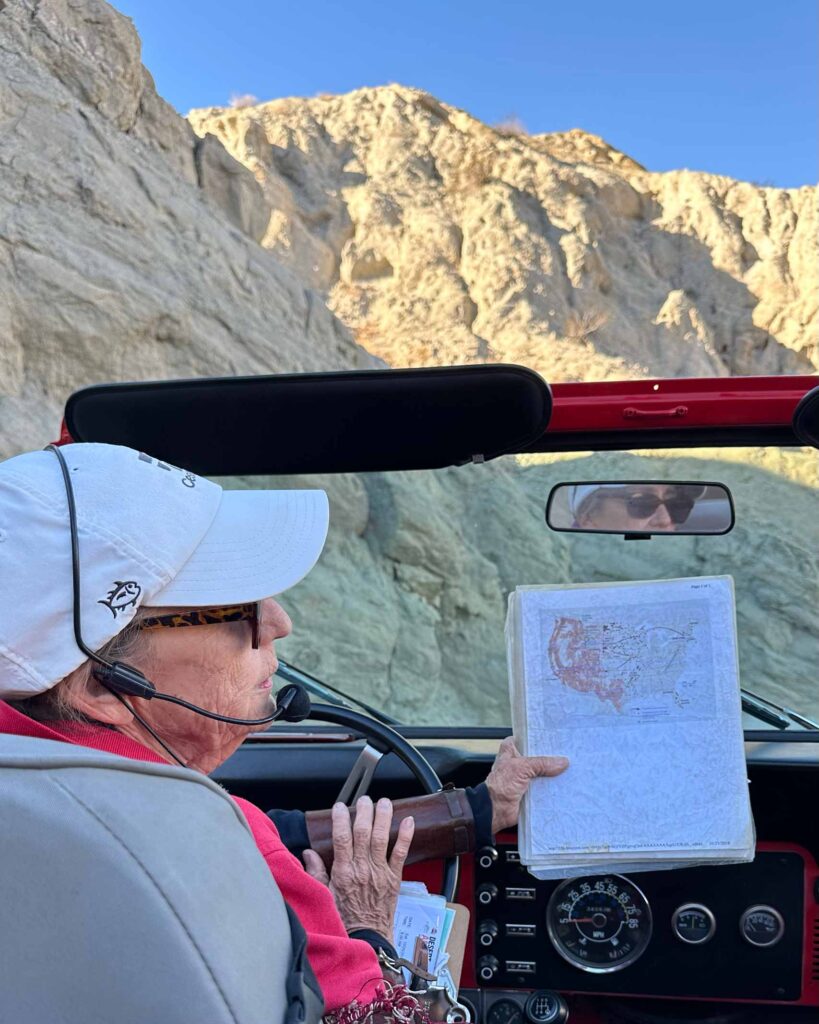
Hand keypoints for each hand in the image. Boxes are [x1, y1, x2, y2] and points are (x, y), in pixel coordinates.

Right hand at [303, 795, 414, 939]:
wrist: (367, 938)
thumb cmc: (344, 918)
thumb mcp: (324, 895)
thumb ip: (316, 872)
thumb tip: (307, 852)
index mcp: (343, 872)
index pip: (341, 838)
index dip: (341, 819)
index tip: (340, 806)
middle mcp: (362, 869)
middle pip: (363, 833)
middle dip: (364, 812)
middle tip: (364, 799)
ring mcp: (379, 872)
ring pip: (382, 838)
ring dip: (383, 817)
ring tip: (384, 802)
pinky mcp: (394, 878)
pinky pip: (401, 853)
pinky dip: (405, 836)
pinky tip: (408, 820)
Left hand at [485, 736, 568, 832]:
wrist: (496, 810)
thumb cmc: (500, 786)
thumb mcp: (522, 767)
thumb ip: (542, 764)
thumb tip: (562, 762)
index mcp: (511, 749)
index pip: (529, 739)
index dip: (542, 740)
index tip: (558, 740)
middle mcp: (518, 760)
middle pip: (539, 756)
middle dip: (551, 757)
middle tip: (566, 755)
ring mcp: (525, 775)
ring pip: (543, 771)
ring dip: (553, 773)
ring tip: (569, 769)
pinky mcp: (530, 789)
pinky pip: (544, 785)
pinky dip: (551, 786)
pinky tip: (563, 784)